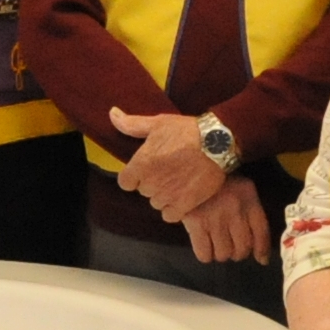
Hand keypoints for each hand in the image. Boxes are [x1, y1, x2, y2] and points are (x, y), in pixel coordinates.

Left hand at [108, 107, 234, 223]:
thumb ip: (131, 124)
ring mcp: (168, 195)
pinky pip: (170, 215)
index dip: (134, 176)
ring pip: (157, 203)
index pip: (125, 182)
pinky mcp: (184, 205)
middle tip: (167, 170)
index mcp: (141, 164)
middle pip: (143, 191)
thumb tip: (112, 113)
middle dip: (152, 183)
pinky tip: (183, 196)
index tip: (145, 170)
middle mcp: (151, 183)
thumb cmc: (187, 131)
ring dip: (164, 195)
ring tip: (178, 181)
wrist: (217, 143)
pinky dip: (175, 209)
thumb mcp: (157, 123)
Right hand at [179, 174, 269, 266]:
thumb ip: (254, 216)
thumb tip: (262, 258)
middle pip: (242, 249)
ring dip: (220, 253)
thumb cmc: (217, 181)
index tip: (260, 258)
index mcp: (248, 199)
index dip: (262, 250)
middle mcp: (235, 211)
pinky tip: (204, 244)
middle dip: (237, 252)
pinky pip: (205, 254)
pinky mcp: (196, 224)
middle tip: (230, 245)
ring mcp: (215, 219)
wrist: (189, 169)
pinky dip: (205, 254)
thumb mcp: (242, 189)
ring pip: (223, 254)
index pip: (261, 232)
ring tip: (216, 242)